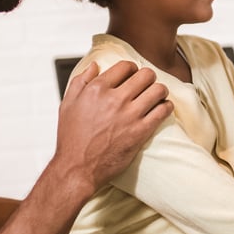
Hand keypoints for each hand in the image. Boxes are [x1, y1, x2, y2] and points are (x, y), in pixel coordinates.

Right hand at [51, 60, 170, 189]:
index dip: (132, 69)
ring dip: (160, 91)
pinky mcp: (140, 132)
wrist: (78, 168)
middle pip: (146, 75)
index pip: (125, 66)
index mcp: (97, 89)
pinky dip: (166, 107)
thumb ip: (81, 81)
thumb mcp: (67, 104)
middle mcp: (114, 99)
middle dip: (148, 77)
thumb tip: (95, 65)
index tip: (133, 75)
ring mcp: (129, 115)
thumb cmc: (71, 137)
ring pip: (158, 90)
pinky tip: (162, 108)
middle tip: (147, 84)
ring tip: (157, 95)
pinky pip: (163, 111)